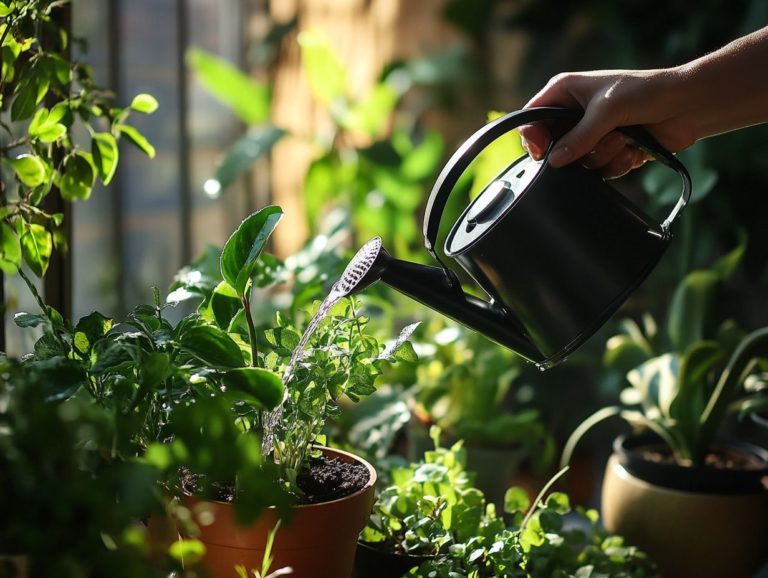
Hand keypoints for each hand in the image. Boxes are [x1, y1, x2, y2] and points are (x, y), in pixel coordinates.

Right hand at [519, 69, 695, 177]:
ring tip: (623, 140)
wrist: (688, 106)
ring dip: (602, 156)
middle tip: (596, 141)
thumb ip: (578, 137)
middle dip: (577, 151)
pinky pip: (599, 170)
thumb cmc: (647, 92)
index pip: (532, 118)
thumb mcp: (606, 111)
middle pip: (554, 146)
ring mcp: (592, 133)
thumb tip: (554, 161)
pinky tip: (633, 151)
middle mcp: (575, 113)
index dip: (534, 138)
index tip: (545, 152)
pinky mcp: (609, 150)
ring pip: (578, 162)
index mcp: (565, 91)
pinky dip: (616, 164)